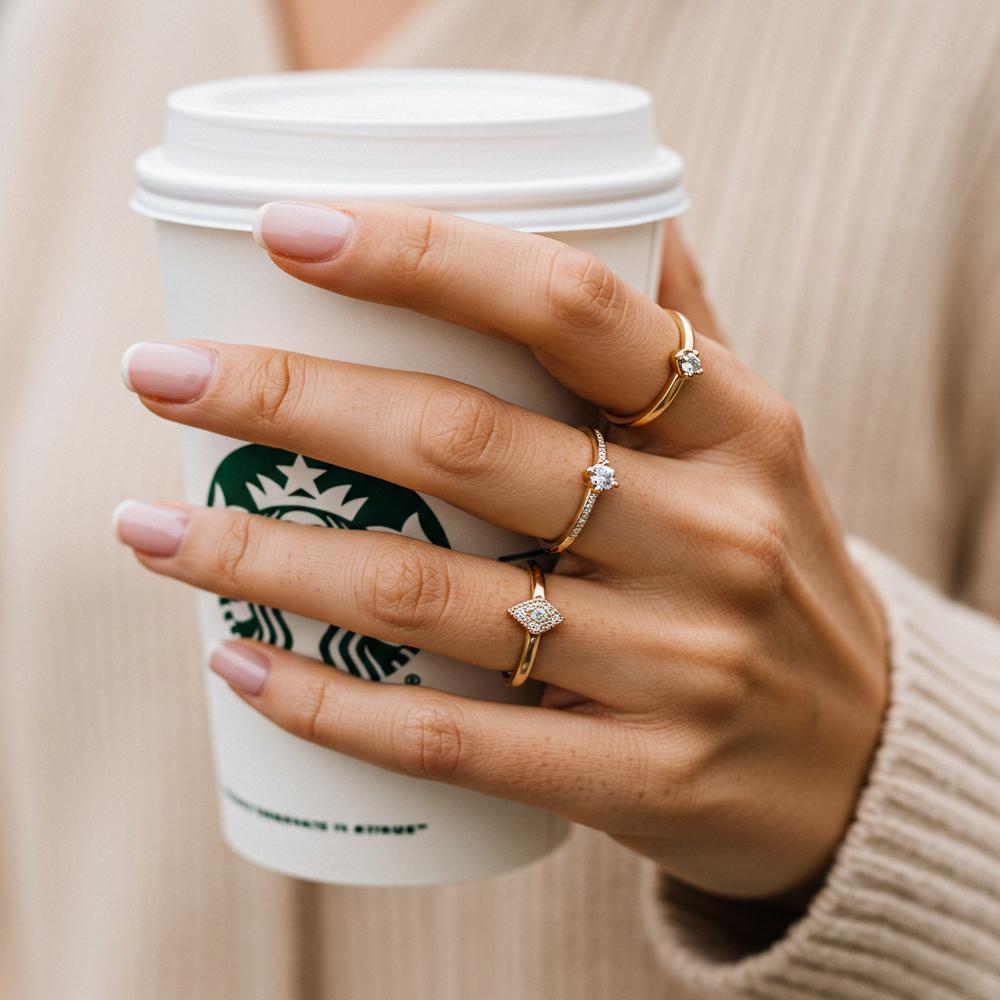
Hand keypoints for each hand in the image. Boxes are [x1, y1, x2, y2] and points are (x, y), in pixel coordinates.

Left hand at [115, 201, 887, 902]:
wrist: (863, 759)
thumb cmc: (773, 571)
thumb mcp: (756, 442)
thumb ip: (676, 332)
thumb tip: (600, 206)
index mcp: (739, 426)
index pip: (574, 306)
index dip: (427, 257)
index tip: (293, 233)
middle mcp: (712, 536)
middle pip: (467, 446)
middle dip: (293, 400)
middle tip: (164, 376)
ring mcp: (679, 665)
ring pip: (434, 600)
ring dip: (270, 560)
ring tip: (154, 527)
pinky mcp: (641, 777)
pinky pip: (458, 742)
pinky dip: (335, 706)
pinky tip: (241, 666)